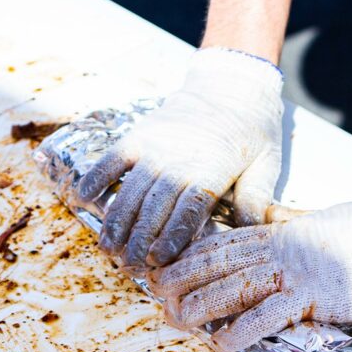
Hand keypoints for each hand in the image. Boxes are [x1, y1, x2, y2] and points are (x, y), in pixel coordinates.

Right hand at [76, 48, 283, 272]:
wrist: (231, 84)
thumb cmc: (253, 129)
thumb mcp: (267, 162)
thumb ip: (256, 198)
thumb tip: (252, 232)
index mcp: (211, 171)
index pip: (187, 210)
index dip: (171, 236)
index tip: (158, 260)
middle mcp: (178, 161)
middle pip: (154, 207)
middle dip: (139, 240)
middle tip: (128, 266)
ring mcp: (154, 148)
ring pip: (130, 190)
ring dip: (115, 220)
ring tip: (107, 248)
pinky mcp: (138, 136)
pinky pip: (112, 159)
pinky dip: (96, 177)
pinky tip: (83, 198)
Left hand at [149, 188, 351, 351]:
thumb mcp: (318, 219)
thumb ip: (289, 221)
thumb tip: (269, 216)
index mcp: (279, 234)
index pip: (224, 245)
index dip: (191, 257)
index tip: (166, 266)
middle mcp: (280, 251)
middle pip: (221, 264)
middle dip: (185, 279)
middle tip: (157, 296)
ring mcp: (297, 273)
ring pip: (237, 287)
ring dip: (203, 305)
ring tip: (176, 319)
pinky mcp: (317, 297)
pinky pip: (272, 316)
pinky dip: (244, 331)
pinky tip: (223, 343)